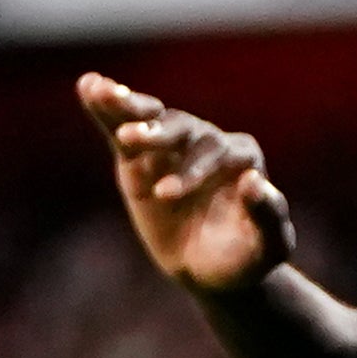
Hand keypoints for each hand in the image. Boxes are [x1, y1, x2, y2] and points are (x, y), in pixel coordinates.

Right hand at [78, 72, 289, 292]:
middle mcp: (209, 142)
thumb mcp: (268, 247)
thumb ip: (268, 215)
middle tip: (131, 141)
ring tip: (104, 94)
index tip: (166, 195)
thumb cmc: (246, 259)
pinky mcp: (141, 156)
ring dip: (130, 107)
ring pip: (153, 118)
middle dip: (157, 135)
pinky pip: (123, 127)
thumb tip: (255, 181)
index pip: (218, 152)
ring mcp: (173, 146)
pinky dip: (106, 107)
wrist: (213, 272)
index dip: (193, 170)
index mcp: (243, 158)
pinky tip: (88, 85)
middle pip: (184, 127)